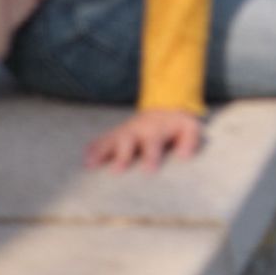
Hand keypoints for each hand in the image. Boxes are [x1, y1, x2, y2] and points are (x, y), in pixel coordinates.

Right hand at [85, 108, 202, 170]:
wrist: (166, 104)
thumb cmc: (177, 125)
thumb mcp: (189, 128)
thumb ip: (190, 140)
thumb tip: (184, 155)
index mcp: (156, 130)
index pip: (153, 142)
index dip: (152, 155)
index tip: (149, 169)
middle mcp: (138, 129)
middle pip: (128, 139)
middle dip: (122, 154)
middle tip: (116, 170)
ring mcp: (126, 130)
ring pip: (112, 139)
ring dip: (101, 151)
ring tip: (90, 163)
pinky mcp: (118, 133)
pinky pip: (104, 138)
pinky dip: (94, 146)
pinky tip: (85, 157)